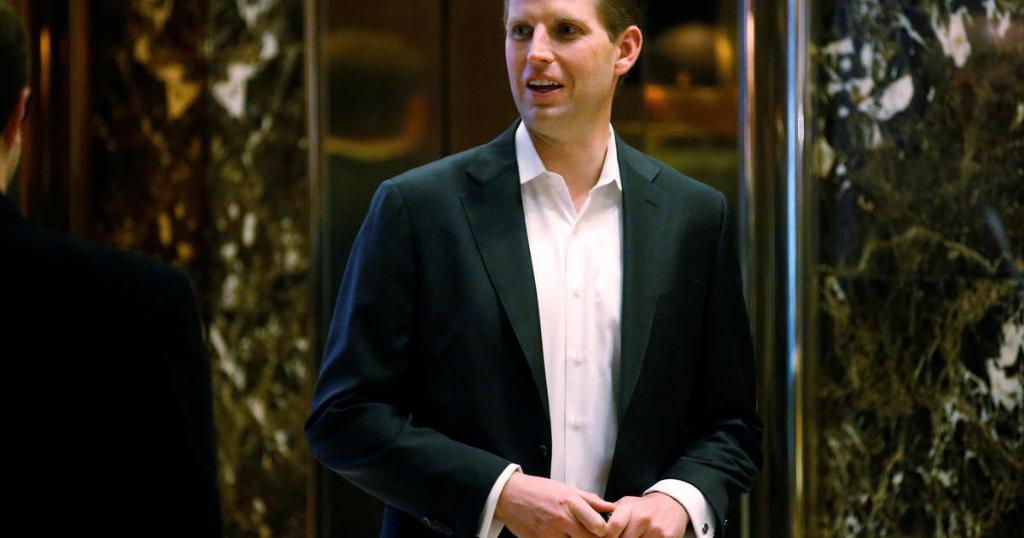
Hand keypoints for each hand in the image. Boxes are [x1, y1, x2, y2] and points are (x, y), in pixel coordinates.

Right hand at [495, 471, 615, 537]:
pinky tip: (562, 536)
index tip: (603, 530)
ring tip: (574, 534)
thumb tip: (610, 507)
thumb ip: (590, 500)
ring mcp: (550, 534)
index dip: (605, 532)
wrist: (509, 495)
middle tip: (591, 534)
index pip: (599, 526)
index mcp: (571, 503)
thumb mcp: (566, 488)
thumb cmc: (538, 490)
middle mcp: (562, 520)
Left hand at [604, 493, 689, 537]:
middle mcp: (642, 519)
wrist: (671, 503)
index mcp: (629, 509)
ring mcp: (656, 530)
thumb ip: (610, 514)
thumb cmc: (643, 507)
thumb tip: (592, 524)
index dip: (607, 536)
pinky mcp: (667, 537)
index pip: (613, 527)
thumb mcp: (626, 504)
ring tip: (633, 536)